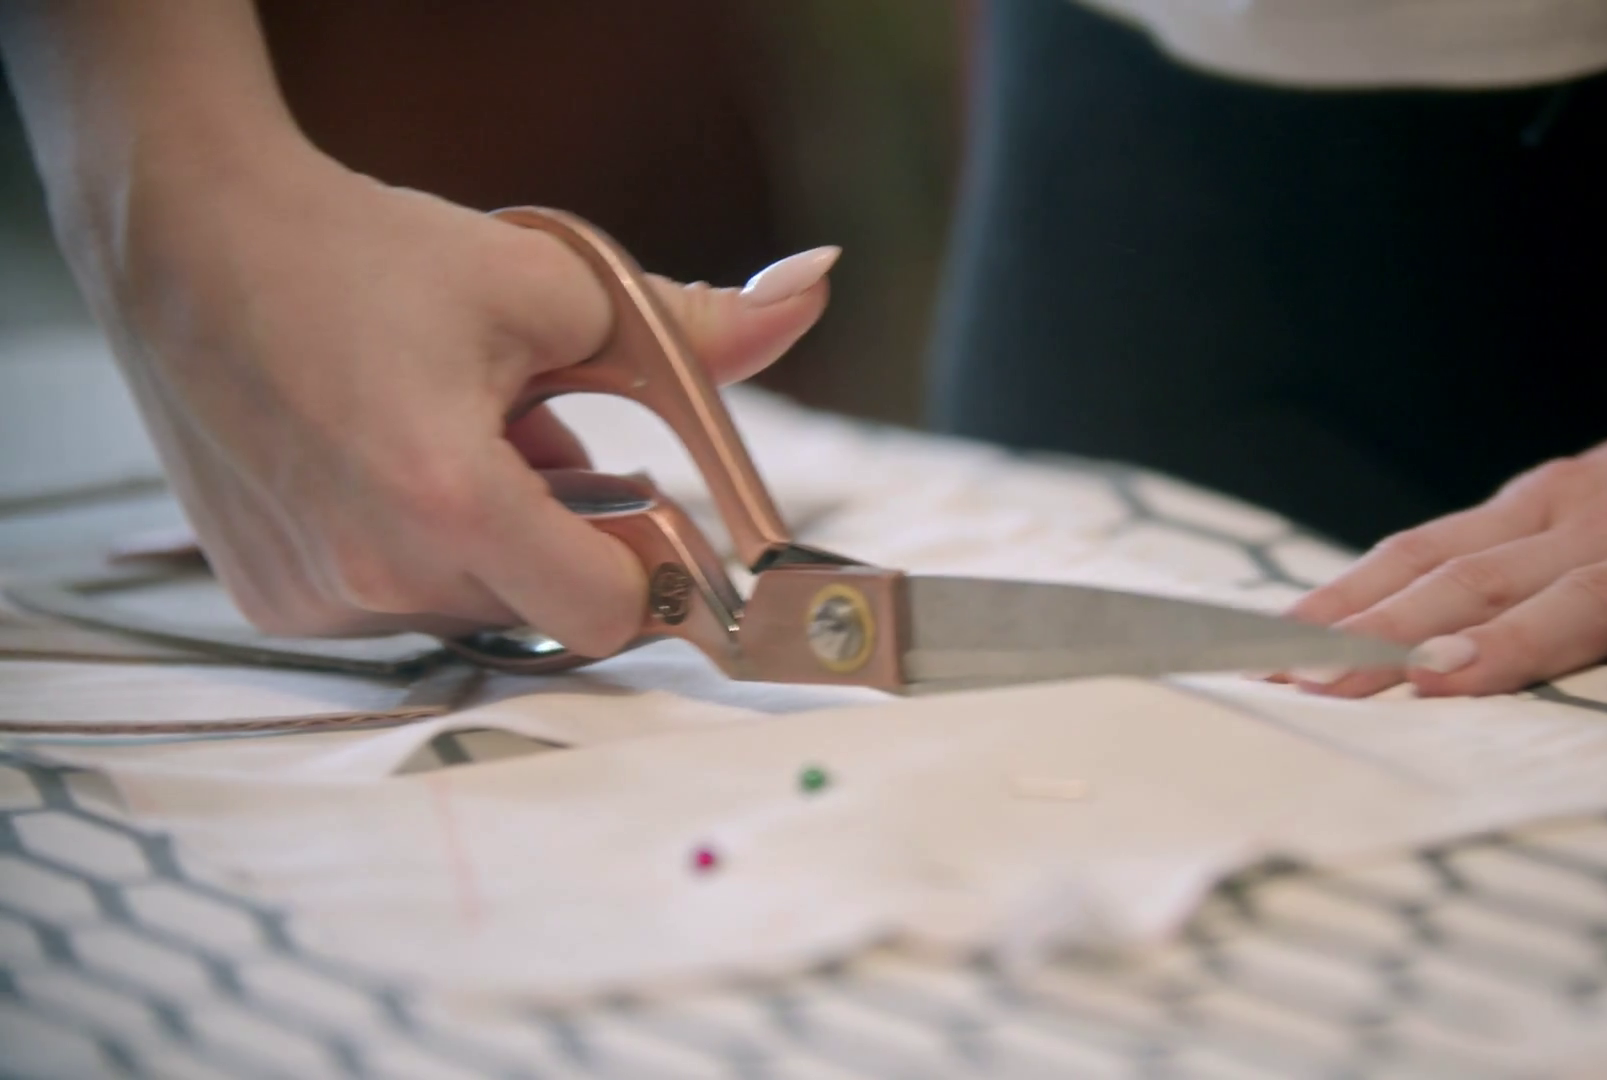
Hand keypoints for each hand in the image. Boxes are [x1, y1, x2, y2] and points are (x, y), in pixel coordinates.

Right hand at [79, 147, 835, 654]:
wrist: (188, 237)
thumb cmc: (371, 255)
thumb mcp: (551, 285)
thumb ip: (698, 324)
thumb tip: (817, 288)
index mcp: (449, 500)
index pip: (605, 615)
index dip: (644, 562)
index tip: (640, 500)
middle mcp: (371, 573)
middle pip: (542, 608)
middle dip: (564, 532)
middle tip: (525, 431)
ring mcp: (310, 599)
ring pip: (469, 608)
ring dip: (489, 540)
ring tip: (442, 435)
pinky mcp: (266, 601)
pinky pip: (391, 605)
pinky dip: (412, 549)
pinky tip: (378, 462)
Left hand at [1286, 313, 1606, 698]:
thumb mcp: (1596, 501)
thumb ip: (1511, 557)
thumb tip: (1401, 609)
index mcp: (1549, 511)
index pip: (1423, 557)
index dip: (1344, 604)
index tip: (1265, 647)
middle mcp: (1600, 529)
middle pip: (1476, 583)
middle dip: (1386, 637)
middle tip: (1309, 684)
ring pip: (1585, 599)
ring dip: (1510, 642)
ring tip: (1441, 683)